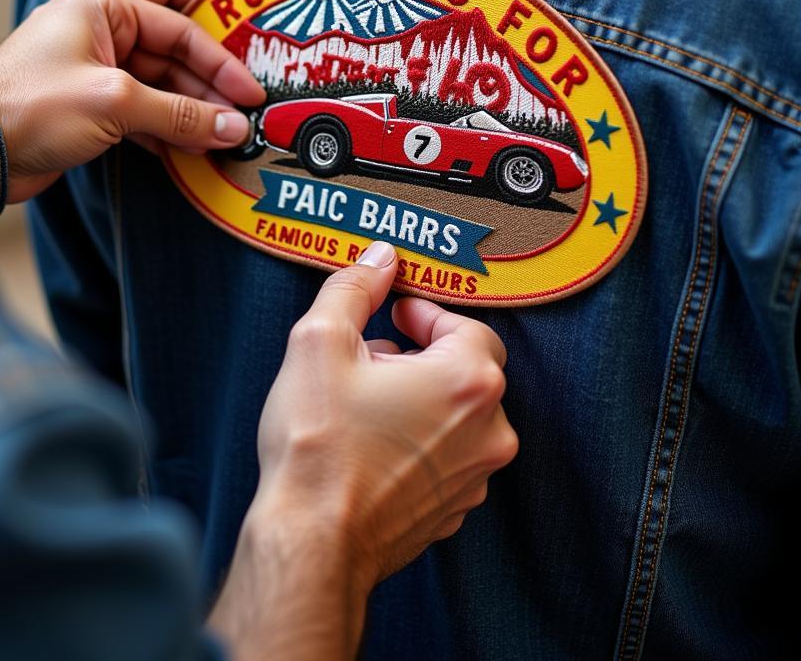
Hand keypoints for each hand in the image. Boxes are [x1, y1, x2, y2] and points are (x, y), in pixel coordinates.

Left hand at [0, 0, 265, 201]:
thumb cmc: (31, 108)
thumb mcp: (115, 104)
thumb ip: (179, 114)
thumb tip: (232, 127)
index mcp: (100, 4)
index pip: (177, 12)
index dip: (219, 50)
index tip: (247, 86)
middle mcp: (99, 28)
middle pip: (173, 45)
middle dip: (208, 82)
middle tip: (241, 115)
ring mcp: (95, 67)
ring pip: (160, 81)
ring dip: (191, 109)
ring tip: (223, 138)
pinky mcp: (90, 103)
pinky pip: (142, 108)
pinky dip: (167, 127)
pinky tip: (192, 149)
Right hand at [209, 244, 517, 659]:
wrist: (312, 541)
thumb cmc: (318, 445)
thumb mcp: (321, 340)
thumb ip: (356, 286)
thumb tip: (379, 258)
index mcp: (468, 381)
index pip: (468, 325)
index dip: (428, 314)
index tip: (396, 311)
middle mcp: (488, 431)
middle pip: (467, 370)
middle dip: (421, 354)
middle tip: (373, 354)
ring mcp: (474, 477)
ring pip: (457, 415)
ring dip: (421, 398)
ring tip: (366, 401)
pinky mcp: (453, 509)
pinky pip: (447, 456)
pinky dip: (420, 441)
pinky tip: (372, 442)